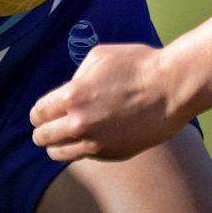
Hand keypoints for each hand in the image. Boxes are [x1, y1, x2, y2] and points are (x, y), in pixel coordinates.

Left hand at [30, 42, 188, 160]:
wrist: (172, 88)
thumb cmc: (139, 66)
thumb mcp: (100, 56)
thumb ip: (77, 76)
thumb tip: (70, 92)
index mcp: (72, 96)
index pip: (39, 113)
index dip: (38, 113)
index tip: (42, 114)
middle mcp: (79, 123)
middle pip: (43, 137)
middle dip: (42, 132)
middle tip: (45, 130)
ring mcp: (95, 142)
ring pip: (59, 153)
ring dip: (55, 147)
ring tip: (58, 142)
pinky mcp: (112, 154)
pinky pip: (85, 156)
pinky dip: (82, 149)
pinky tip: (88, 140)